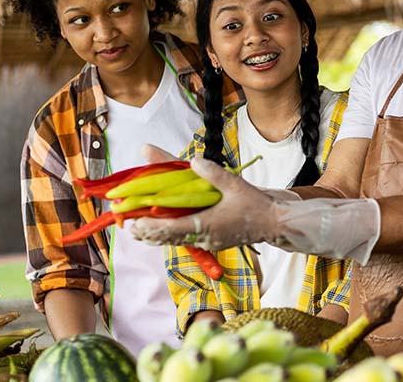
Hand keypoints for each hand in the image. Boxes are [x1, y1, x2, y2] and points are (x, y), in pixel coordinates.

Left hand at [131, 148, 278, 250]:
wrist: (274, 224)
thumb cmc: (256, 206)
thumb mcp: (235, 185)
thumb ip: (212, 173)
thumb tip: (192, 161)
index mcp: (207, 225)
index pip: (172, 228)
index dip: (150, 226)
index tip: (133, 223)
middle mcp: (204, 237)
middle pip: (168, 238)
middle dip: (147, 233)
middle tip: (128, 225)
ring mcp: (208, 241)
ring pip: (174, 241)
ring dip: (156, 235)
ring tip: (138, 229)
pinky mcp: (212, 241)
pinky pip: (185, 240)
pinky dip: (170, 235)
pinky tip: (162, 229)